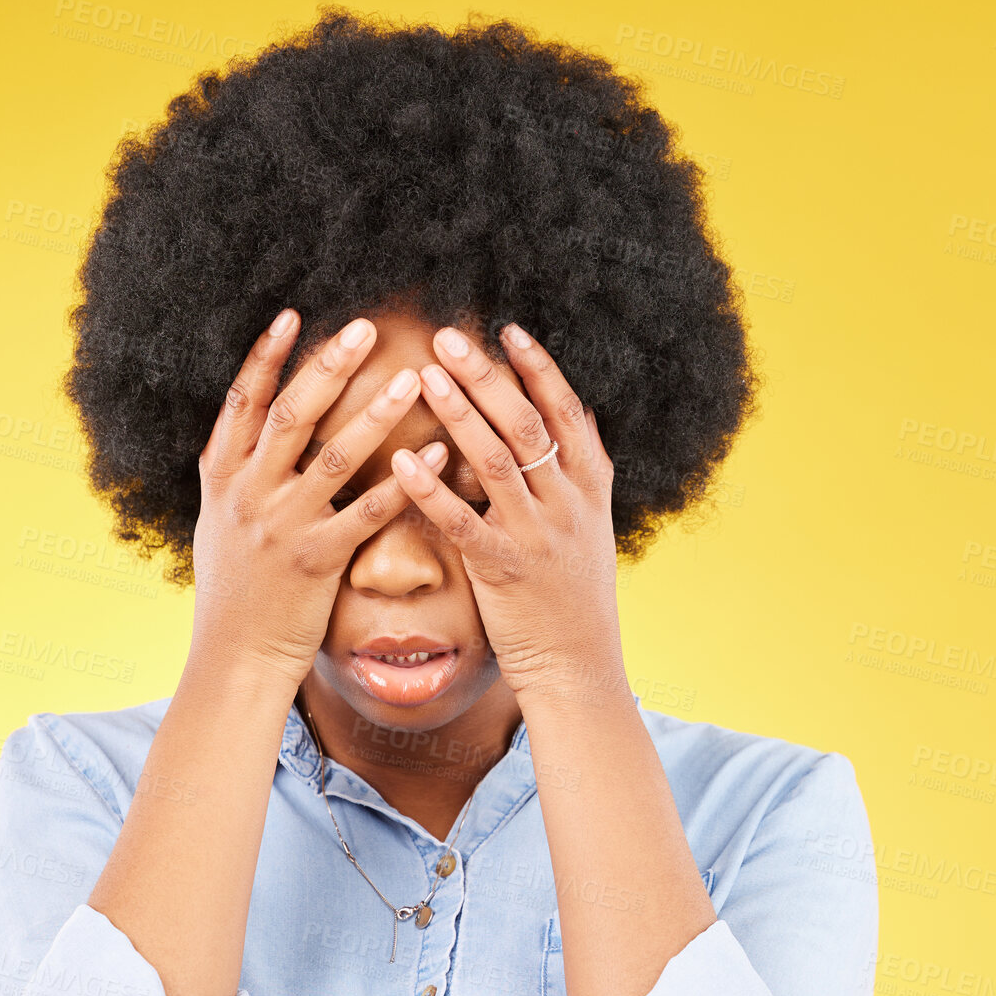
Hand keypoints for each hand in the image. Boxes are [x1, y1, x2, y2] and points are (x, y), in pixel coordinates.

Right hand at [190, 309, 447, 691]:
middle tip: (366, 328)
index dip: (266, 355)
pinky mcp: (317, 560)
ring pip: (334, 457)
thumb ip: (237, 470)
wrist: (235, 655)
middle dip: (330, 366)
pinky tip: (440, 454)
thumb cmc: (234, 588)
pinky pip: (369, 513)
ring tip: (416, 379)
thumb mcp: (218, 520)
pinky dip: (407, 482)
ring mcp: (282, 527)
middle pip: (291, 415)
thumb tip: (251, 419)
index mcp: (221, 477)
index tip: (295, 315)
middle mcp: (247, 494)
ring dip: (377, 414)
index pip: (242, 401)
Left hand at [389, 321, 625, 704]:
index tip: (507, 330)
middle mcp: (568, 503)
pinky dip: (433, 489)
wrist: (578, 666)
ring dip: (460, 414)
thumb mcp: (592, 525)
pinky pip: (464, 522)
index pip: (565, 411)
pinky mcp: (505, 570)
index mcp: (589, 486)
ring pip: (497, 462)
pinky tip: (403, 461)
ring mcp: (538, 536)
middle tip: (449, 336)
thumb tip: (576, 413)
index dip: (538, 368)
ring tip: (426, 376)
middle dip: (487, 376)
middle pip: (527, 424)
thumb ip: (580, 472)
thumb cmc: (573, 596)